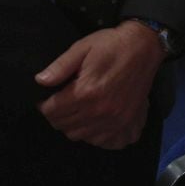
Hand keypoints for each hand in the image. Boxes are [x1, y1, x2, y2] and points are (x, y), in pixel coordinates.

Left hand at [35, 22, 163, 149]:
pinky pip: (101, 141)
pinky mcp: (126, 123)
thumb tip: (40, 81)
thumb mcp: (82, 48)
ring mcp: (114, 121)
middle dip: (56, 115)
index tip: (46, 99)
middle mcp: (99, 111)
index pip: (52, 111)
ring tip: (75, 110)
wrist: (144, 46)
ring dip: (72, 125)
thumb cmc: (111, 44)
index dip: (44, 105)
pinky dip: (92, 134)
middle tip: (60, 103)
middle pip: (64, 126)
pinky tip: (92, 120)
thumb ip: (60, 66)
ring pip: (80, 136)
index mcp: (86, 92)